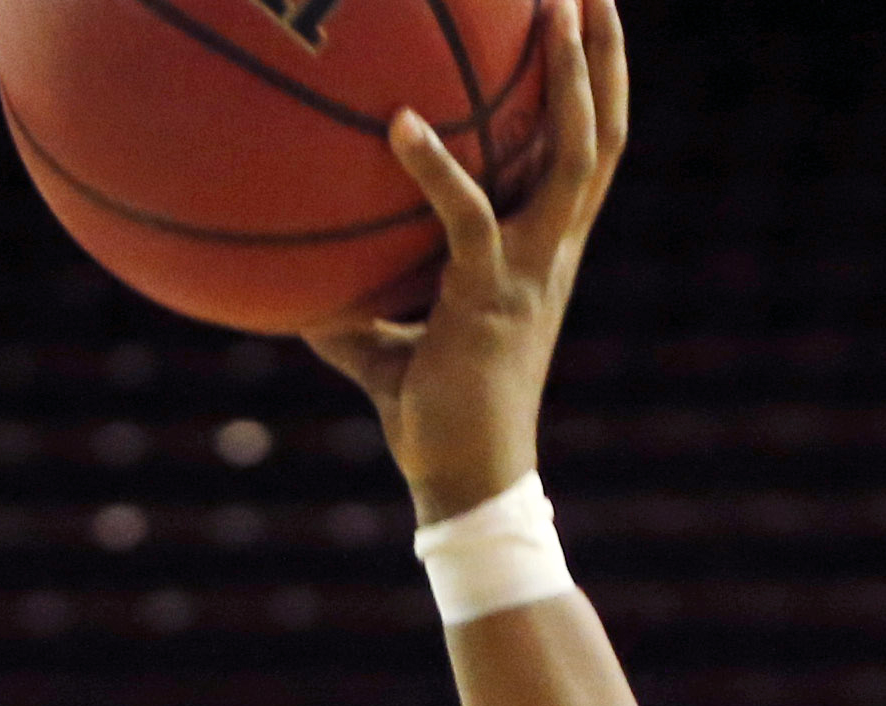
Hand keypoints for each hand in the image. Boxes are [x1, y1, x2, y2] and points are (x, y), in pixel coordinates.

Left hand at [305, 0, 626, 522]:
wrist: (463, 478)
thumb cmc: (428, 413)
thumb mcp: (382, 341)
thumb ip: (350, 297)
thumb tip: (283, 275)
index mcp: (544, 253)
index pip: (586, 155)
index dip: (595, 90)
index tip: (583, 24)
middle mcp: (551, 251)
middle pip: (602, 135)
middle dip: (601, 58)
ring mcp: (528, 270)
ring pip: (571, 156)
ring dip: (567, 81)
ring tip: (554, 10)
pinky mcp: (487, 297)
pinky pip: (465, 217)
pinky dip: (435, 168)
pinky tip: (399, 123)